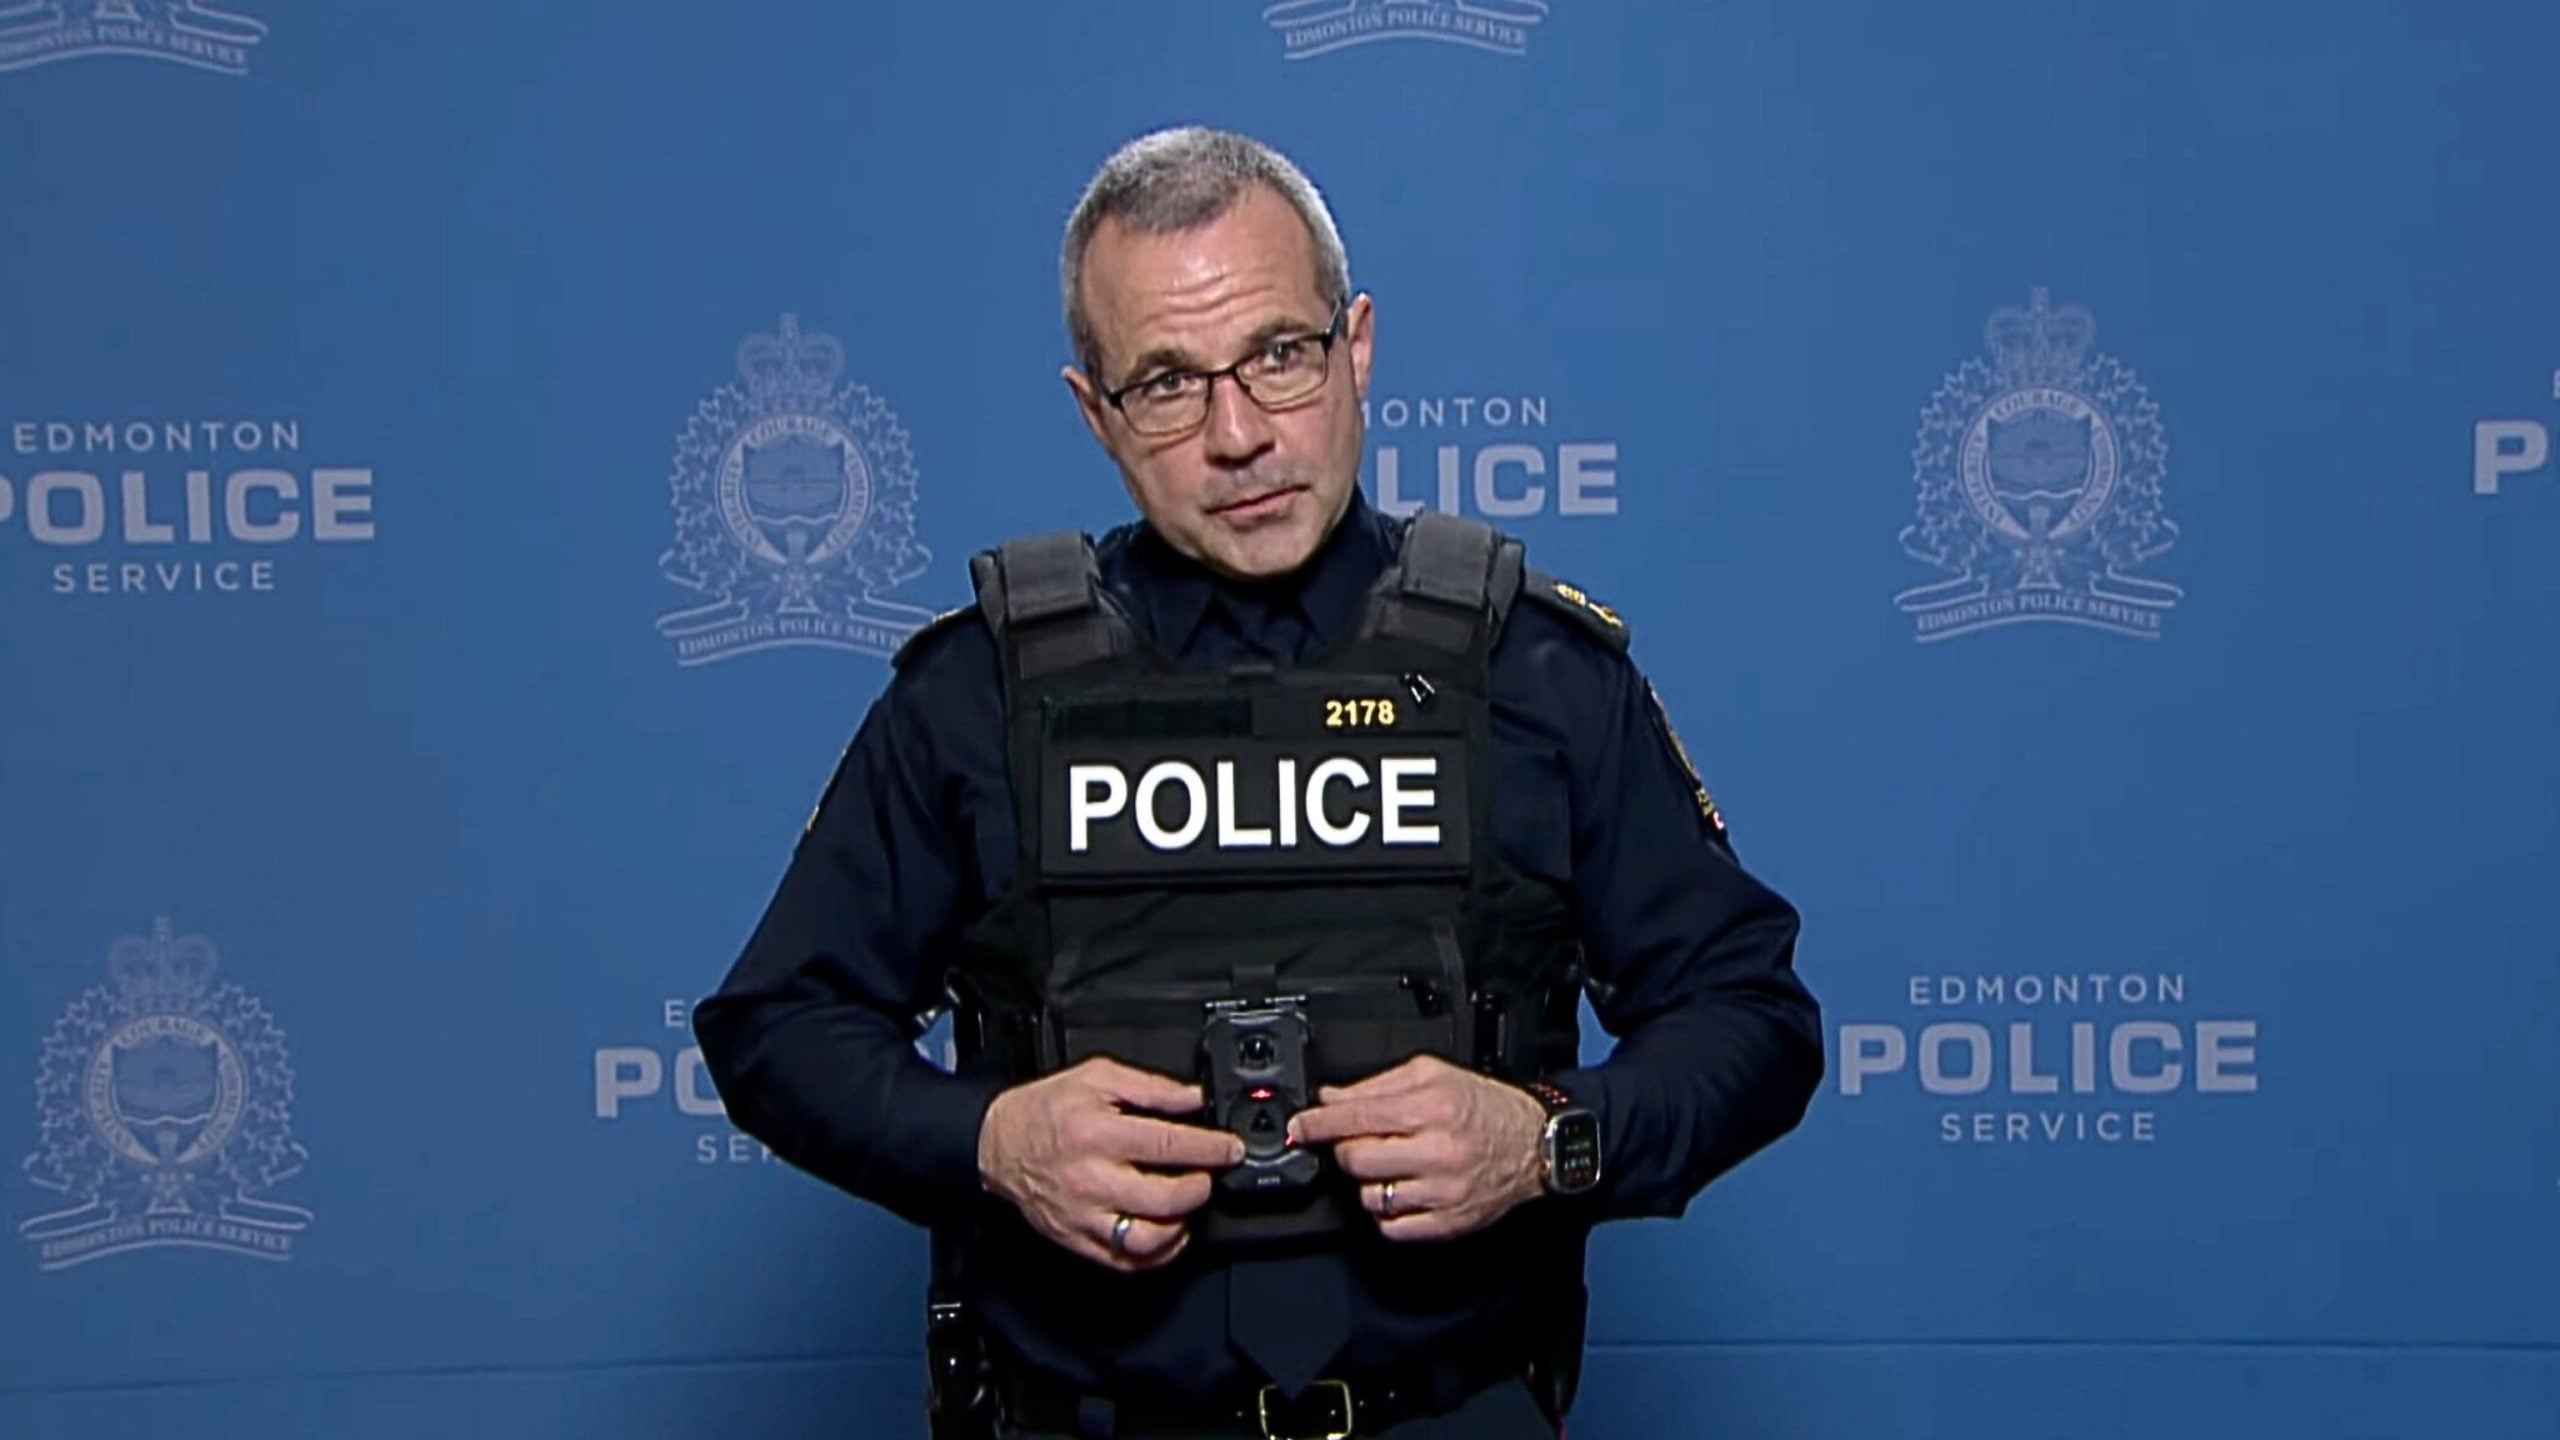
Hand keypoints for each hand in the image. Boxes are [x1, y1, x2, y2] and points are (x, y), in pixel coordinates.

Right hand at [977, 1056, 1244, 1272]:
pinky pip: (1126, 1260)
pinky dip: (1157, 1252)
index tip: (1231, 1150)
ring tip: (1187, 1205)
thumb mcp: (1098, 1077)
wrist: (996, 1143)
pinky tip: (1167, 1231)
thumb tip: (1194, 1099)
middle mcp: (1092, 1179)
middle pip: (1165, 1198)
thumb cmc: (1046, 1110)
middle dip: (1200, 1187)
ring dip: (1182, 1224)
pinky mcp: (1078, 1239)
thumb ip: (1152, 1088)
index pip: (1170, 1145)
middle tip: (1209, 1176)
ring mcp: (1085, 1216)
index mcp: (1099, 1134)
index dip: (1211, 1149)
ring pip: (1149, 1239)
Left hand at [1287, 1054, 1548, 1242]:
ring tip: (1389, 1165)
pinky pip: (1392, 1227)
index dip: (1318, 1124)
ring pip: (1370, 1197)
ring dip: (1368, 1182)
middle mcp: (1437, 1152)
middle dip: (1346, 1150)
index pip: (1356, 1118)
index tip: (1301, 1128)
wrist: (1534, 1144)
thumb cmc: (1483, 1107)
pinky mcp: (1448, 1223)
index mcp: (1431, 1108)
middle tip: (1358, 1142)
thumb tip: (1330, 1099)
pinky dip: (1385, 1212)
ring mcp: (1443, 1192)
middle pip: (1356, 1161)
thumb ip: (1377, 1085)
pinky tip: (1400, 1190)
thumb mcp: (1432, 1075)